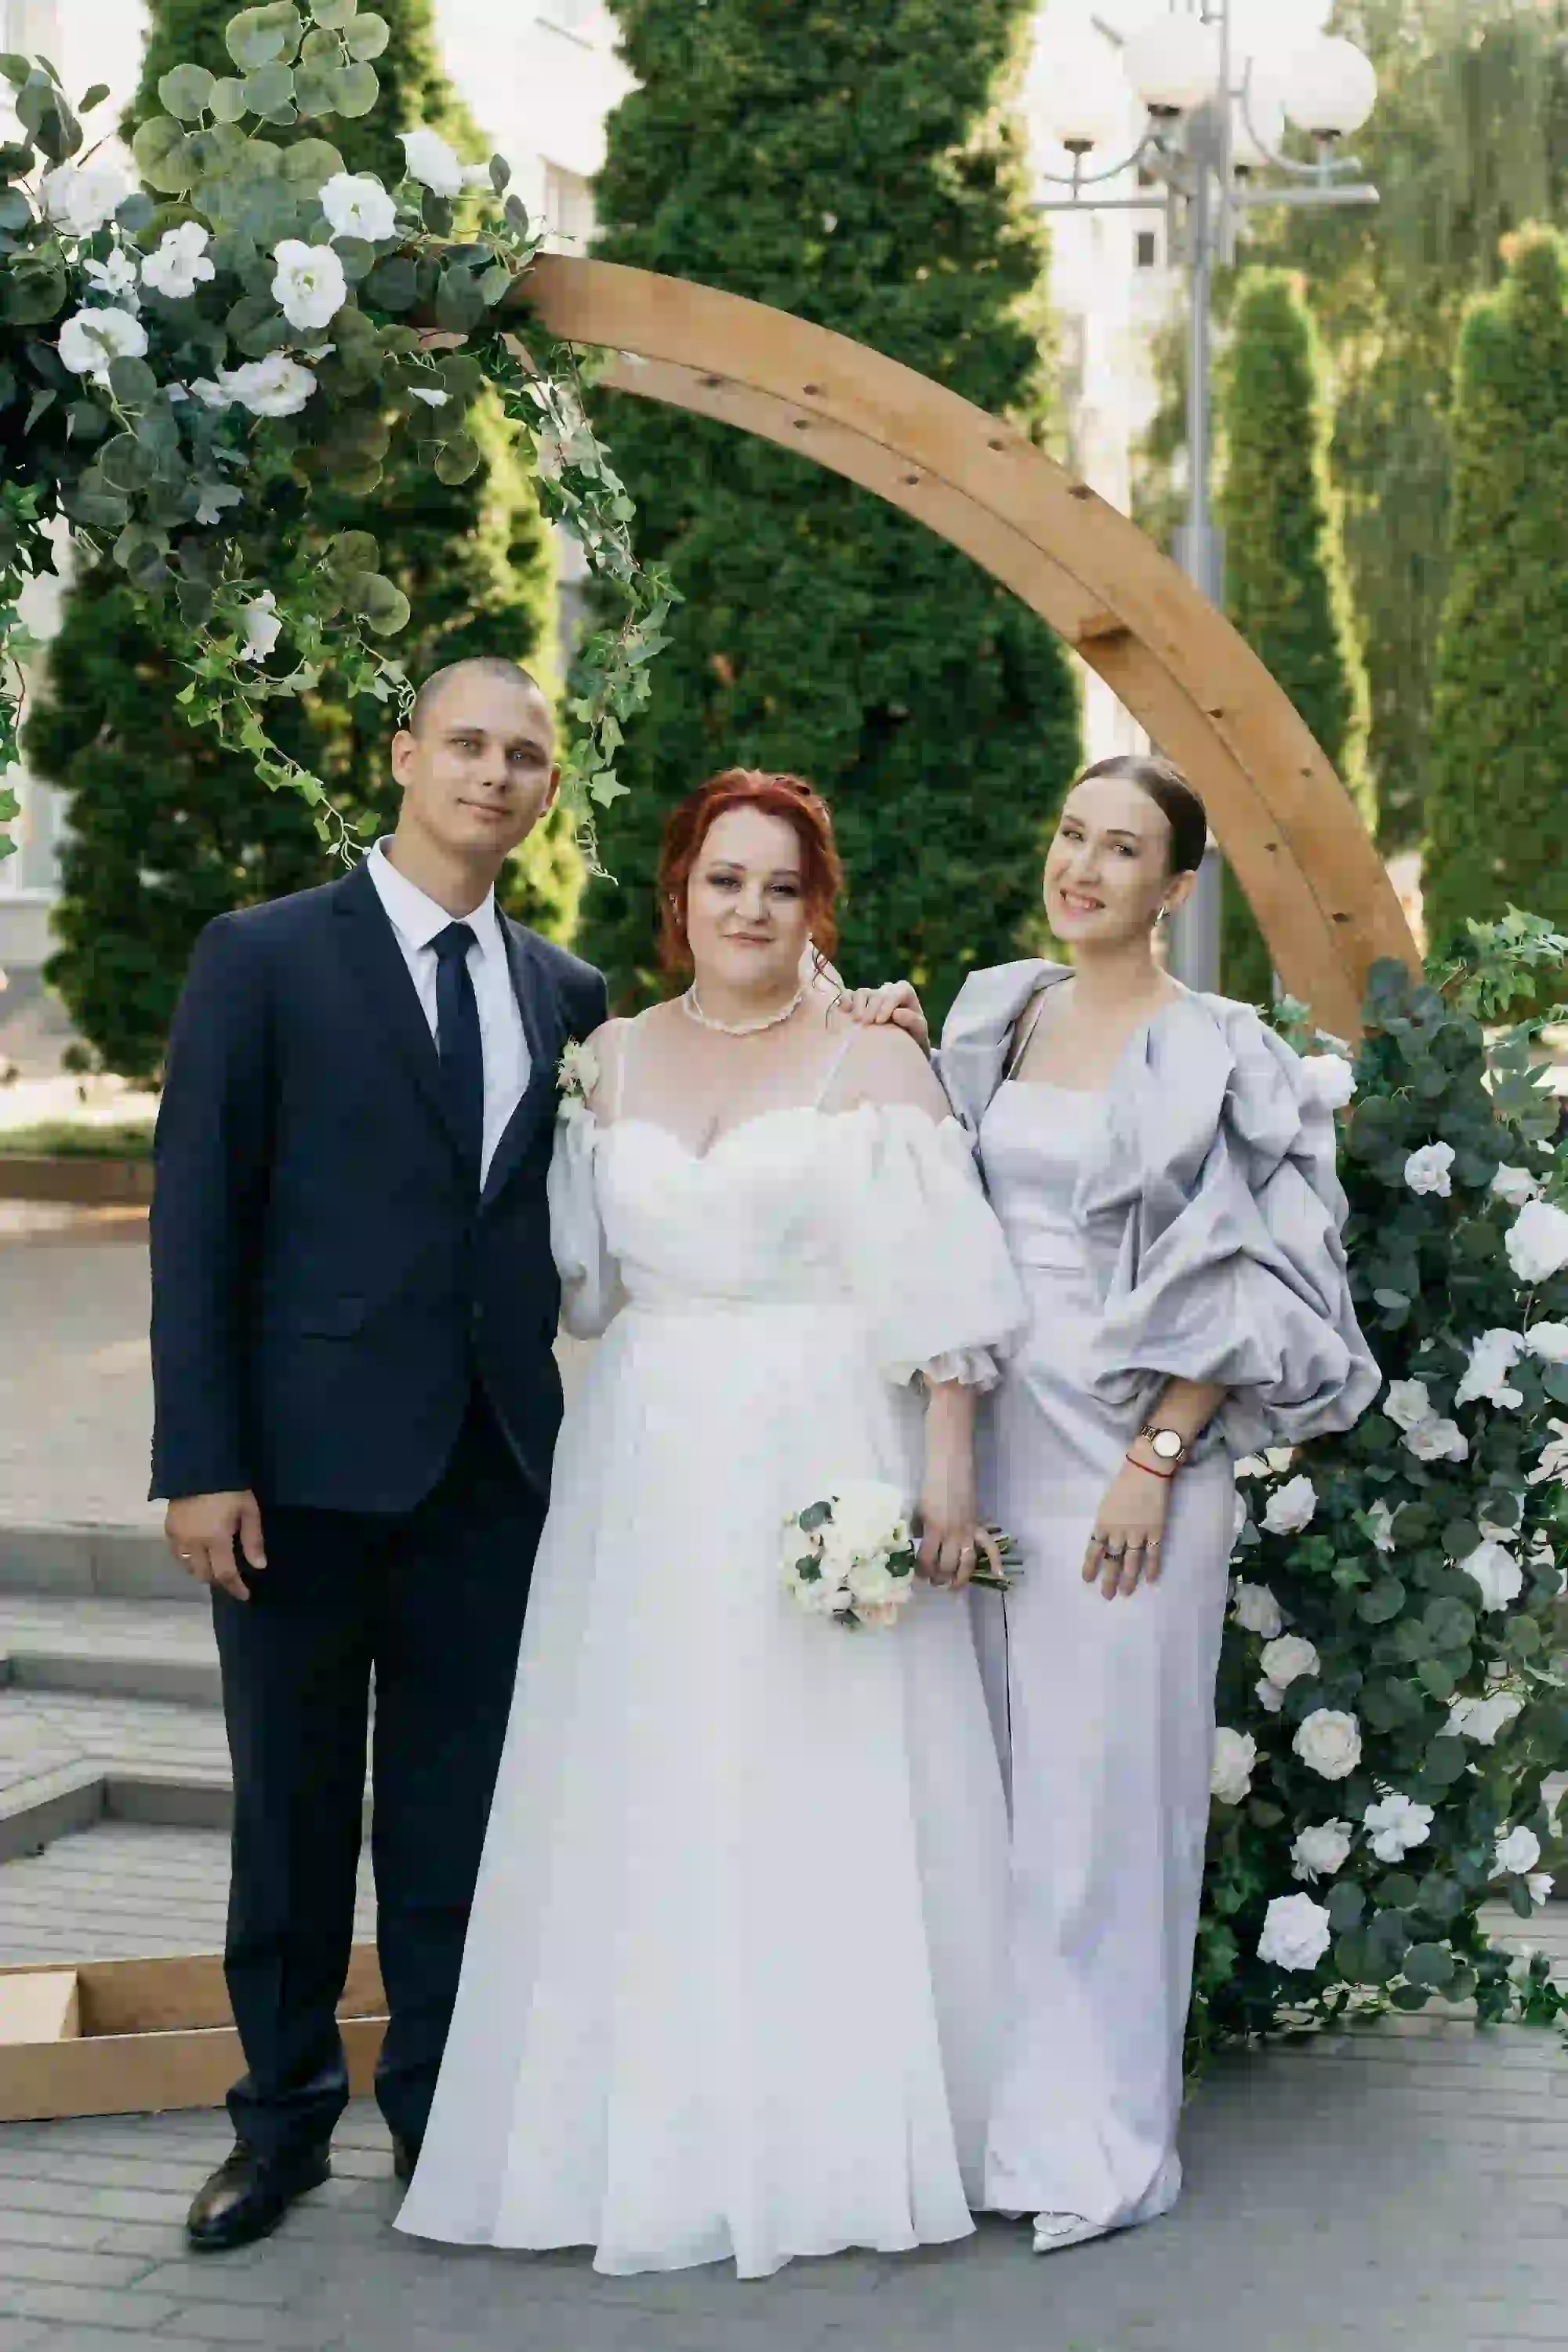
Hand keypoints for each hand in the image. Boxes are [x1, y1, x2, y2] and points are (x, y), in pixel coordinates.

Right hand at [165, 1490, 265, 1604]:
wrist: (198, 1466)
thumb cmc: (230, 1488)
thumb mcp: (248, 1510)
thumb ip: (253, 1540)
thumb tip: (259, 1566)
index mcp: (215, 1539)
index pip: (225, 1574)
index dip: (235, 1588)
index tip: (245, 1596)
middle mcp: (193, 1543)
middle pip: (204, 1575)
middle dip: (218, 1579)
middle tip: (230, 1573)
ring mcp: (178, 1537)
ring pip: (188, 1567)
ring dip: (202, 1570)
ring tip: (214, 1562)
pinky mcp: (168, 1529)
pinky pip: (177, 1554)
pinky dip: (188, 1558)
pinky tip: (197, 1551)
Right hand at [838, 980, 930, 1054]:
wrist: (903, 1044)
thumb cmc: (913, 1036)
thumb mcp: (919, 1032)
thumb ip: (913, 1021)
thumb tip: (897, 1013)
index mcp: (904, 993)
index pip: (896, 992)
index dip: (887, 1004)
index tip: (880, 1021)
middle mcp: (888, 990)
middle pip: (877, 993)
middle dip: (871, 1008)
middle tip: (866, 1023)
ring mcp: (872, 995)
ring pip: (862, 993)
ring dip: (858, 1006)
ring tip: (857, 1020)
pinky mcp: (859, 1001)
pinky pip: (849, 994)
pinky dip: (845, 1000)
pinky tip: (844, 1011)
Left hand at [917, 1465, 1003, 1592]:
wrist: (950, 1468)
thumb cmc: (930, 1487)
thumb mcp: (918, 1509)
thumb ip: (917, 1529)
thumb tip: (917, 1544)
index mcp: (933, 1528)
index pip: (926, 1559)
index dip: (921, 1571)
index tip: (918, 1574)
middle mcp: (952, 1534)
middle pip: (947, 1565)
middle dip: (939, 1578)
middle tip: (934, 1581)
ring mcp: (967, 1531)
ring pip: (967, 1562)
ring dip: (961, 1578)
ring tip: (953, 1588)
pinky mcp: (978, 1526)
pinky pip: (989, 1546)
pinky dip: (996, 1560)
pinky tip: (998, 1574)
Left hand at [1082, 1457, 1170, 1598]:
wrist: (1147, 1471)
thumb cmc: (1124, 1483)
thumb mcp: (1107, 1505)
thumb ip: (1106, 1524)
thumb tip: (1105, 1540)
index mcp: (1103, 1524)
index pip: (1094, 1550)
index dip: (1090, 1566)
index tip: (1087, 1580)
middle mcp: (1119, 1533)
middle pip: (1112, 1560)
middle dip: (1109, 1579)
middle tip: (1107, 1595)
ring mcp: (1138, 1534)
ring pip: (1132, 1562)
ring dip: (1129, 1579)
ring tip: (1126, 1593)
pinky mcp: (1155, 1532)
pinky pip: (1153, 1554)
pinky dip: (1152, 1568)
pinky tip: (1150, 1580)